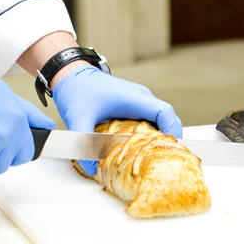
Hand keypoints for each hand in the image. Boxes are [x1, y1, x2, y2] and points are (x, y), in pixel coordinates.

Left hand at [51, 66, 181, 174]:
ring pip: (159, 122)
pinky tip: (141, 153)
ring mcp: (139, 103)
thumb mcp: (77, 117)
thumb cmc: (77, 90)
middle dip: (169, 140)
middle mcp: (141, 99)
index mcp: (134, 98)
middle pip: (167, 119)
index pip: (164, 112)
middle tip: (164, 163)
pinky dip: (150, 137)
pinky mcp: (133, 108)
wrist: (71, 75)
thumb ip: (83, 141)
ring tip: (154, 161)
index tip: (170, 150)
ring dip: (159, 140)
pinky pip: (150, 123)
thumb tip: (92, 168)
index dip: (172, 131)